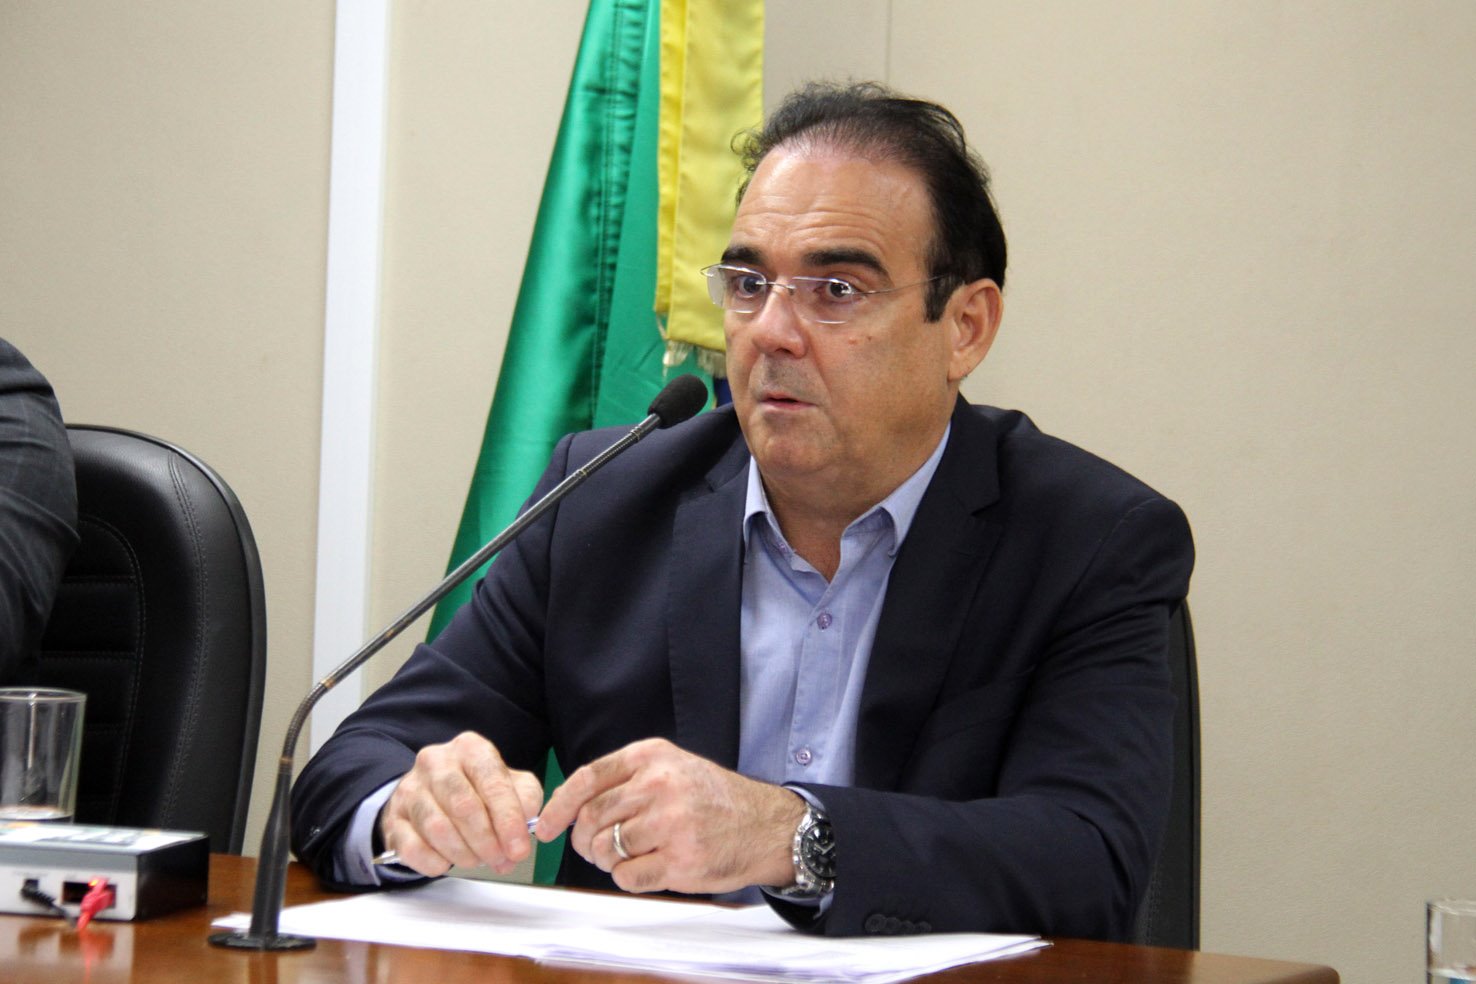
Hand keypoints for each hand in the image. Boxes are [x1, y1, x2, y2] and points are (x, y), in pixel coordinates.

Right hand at [379, 731, 542, 876]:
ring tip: (478, 860)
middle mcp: (436, 762)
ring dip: (464, 853)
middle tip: (500, 861)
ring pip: (437, 828)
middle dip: (487, 841)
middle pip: (463, 806)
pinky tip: (449, 862)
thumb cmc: (478, 790)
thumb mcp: (510, 785)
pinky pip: (413, 848)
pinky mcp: (393, 819)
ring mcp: (409, 789)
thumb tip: (527, 823)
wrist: (431, 795)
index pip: (493, 782)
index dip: (508, 820)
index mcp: (470, 748)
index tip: (519, 849)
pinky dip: (435, 862)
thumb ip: (525, 799)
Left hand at [536, 738, 804, 894]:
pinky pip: (628, 876)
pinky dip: (629, 878)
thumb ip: (625, 780)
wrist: (765, 825)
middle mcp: (660, 785)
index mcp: (652, 756)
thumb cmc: (712, 799)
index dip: (558, 806)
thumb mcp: (671, 767)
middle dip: (584, 839)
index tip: (545, 827)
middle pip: (592, 818)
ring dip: (608, 860)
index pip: (587, 779)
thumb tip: (568, 810)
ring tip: (628, 856)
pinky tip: (649, 868)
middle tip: (593, 848)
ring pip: (607, 849)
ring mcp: (671, 824)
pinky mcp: (681, 860)